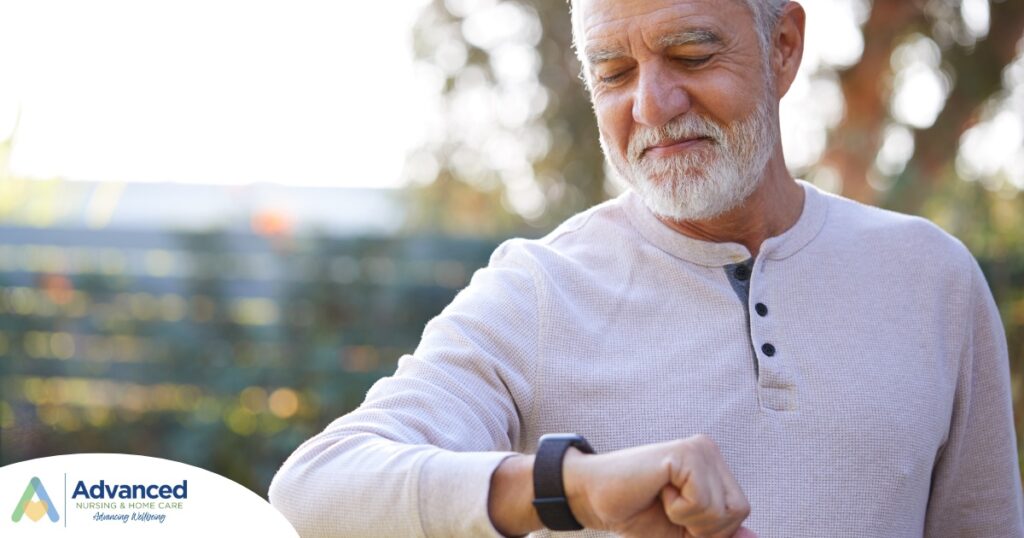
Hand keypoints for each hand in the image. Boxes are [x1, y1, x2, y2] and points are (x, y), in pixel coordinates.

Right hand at [563, 435, 752, 537]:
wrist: (594, 498)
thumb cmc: (638, 515)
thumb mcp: (687, 534)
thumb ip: (720, 535)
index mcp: (713, 467)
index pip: (740, 512)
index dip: (710, 530)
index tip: (677, 517)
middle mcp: (709, 451)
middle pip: (738, 511)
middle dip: (704, 528)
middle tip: (669, 510)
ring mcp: (698, 449)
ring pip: (722, 510)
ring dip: (689, 520)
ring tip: (663, 499)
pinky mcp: (684, 453)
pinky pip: (702, 503)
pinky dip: (678, 511)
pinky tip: (658, 490)